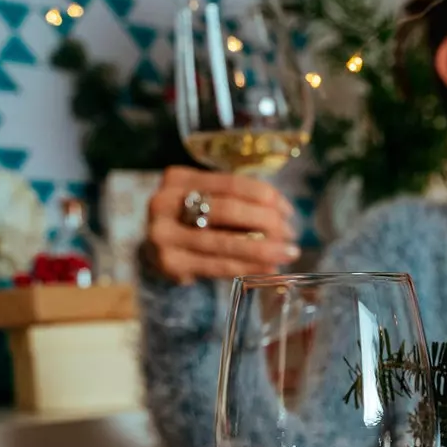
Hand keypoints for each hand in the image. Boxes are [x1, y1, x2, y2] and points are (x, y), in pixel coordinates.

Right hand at [145, 166, 299, 284]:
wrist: (156, 250)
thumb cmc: (191, 220)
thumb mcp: (206, 200)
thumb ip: (236, 200)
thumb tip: (283, 213)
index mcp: (178, 179)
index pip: (231, 183)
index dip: (265, 196)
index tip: (288, 210)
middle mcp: (164, 203)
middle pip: (228, 210)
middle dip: (267, 222)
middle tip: (290, 233)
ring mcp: (163, 235)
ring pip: (224, 242)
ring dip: (263, 248)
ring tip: (288, 252)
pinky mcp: (170, 264)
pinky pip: (218, 266)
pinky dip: (248, 267)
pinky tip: (269, 267)